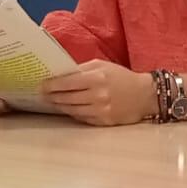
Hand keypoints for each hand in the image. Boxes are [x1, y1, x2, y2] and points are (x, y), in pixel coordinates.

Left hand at [40, 61, 156, 126]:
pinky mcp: (103, 121)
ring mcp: (100, 110)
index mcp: (96, 78)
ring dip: (60, 106)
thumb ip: (82, 69)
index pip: (67, 83)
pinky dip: (73, 113)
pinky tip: (68, 108)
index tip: (42, 85)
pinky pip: (81, 118)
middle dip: (52, 96)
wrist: (144, 95)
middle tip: (43, 95)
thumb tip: (60, 74)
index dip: (51, 85)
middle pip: (66, 98)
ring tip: (53, 101)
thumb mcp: (103, 66)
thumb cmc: (121, 77)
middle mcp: (97, 95)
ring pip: (71, 110)